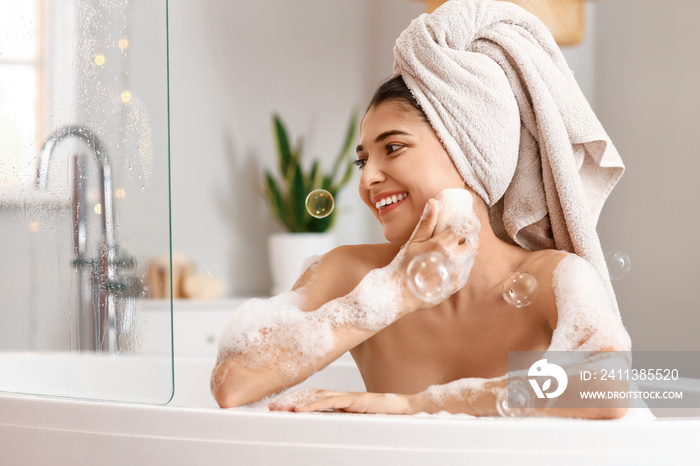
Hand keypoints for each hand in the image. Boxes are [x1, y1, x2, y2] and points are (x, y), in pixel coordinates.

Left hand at [268, 388, 416, 414]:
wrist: (407, 409)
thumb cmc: (385, 416)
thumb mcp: (358, 419)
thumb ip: (342, 419)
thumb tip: (326, 429)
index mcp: (341, 399)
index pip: (313, 396)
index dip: (295, 399)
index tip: (278, 406)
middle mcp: (342, 395)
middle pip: (310, 394)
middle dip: (289, 400)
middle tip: (270, 408)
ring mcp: (348, 396)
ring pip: (317, 396)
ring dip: (296, 402)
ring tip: (280, 409)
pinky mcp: (356, 400)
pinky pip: (331, 402)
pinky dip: (314, 405)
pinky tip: (301, 410)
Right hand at [394, 199, 480, 310]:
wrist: (399, 292)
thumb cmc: (404, 265)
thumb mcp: (413, 241)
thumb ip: (426, 223)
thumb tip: (434, 202)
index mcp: (442, 245)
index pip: (467, 229)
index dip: (470, 225)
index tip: (468, 224)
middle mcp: (451, 260)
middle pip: (475, 245)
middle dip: (471, 241)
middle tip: (462, 240)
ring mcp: (454, 274)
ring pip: (470, 260)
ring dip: (464, 255)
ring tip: (449, 255)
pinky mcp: (454, 286)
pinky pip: (463, 274)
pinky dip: (458, 269)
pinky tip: (446, 268)